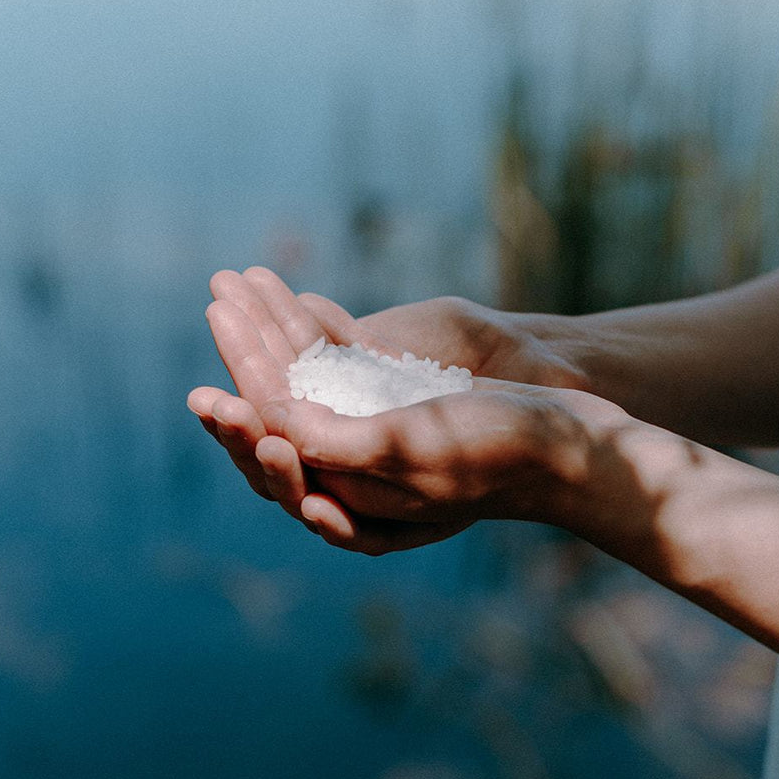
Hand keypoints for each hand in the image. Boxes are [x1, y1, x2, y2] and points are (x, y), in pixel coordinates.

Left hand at [187, 268, 600, 551]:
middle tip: (215, 304)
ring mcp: (373, 431)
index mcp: (350, 496)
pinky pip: (341, 362)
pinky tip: (292, 295)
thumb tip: (272, 424)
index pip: (278, 455)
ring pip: (305, 380)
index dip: (239, 420)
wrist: (571, 443)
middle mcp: (354, 469)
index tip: (208, 388)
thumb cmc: (500, 451)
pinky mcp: (396, 400)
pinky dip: (315, 326)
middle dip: (244, 359)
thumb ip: (341, 441)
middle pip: (279, 414)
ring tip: (235, 281)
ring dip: (270, 331)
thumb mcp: (416, 447)